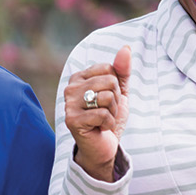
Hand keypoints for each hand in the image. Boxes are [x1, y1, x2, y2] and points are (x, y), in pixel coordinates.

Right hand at [64, 45, 131, 182]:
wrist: (103, 146)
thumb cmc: (108, 117)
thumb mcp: (119, 92)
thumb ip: (122, 70)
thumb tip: (126, 48)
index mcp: (79, 77)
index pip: (109, 68)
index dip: (116, 86)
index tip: (108, 100)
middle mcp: (70, 88)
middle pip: (109, 81)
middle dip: (115, 100)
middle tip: (106, 112)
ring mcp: (69, 104)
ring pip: (107, 97)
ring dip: (112, 112)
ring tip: (103, 120)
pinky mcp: (72, 120)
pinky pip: (103, 115)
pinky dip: (108, 124)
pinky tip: (100, 129)